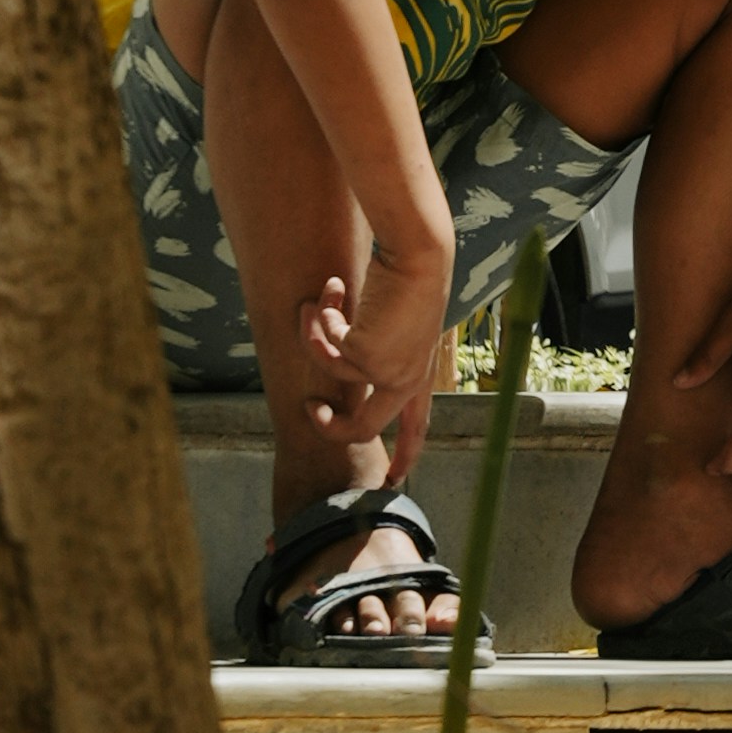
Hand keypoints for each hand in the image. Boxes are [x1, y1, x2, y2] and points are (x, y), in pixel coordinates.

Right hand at [301, 219, 454, 467]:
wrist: (417, 253)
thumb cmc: (407, 279)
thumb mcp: (395, 324)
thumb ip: (372, 350)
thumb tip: (340, 368)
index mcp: (420, 374)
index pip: (417, 426)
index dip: (405, 454)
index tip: (395, 479)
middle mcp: (407, 379)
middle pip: (362, 429)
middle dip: (328, 426)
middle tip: (311, 408)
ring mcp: (387, 371)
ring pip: (330, 372)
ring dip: (313, 337)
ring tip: (316, 303)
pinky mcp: (367, 356)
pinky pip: (325, 346)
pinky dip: (323, 317)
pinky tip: (335, 290)